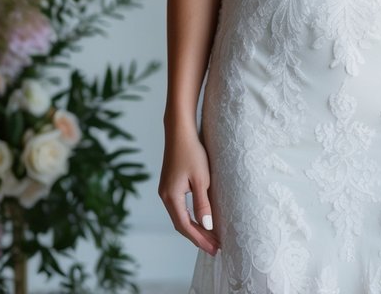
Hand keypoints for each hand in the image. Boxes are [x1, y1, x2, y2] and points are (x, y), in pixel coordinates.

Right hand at [159, 121, 220, 256]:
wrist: (179, 130)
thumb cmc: (192, 151)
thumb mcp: (201, 178)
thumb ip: (203, 203)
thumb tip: (206, 226)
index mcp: (171, 197)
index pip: (185, 226)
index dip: (200, 239)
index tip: (214, 249)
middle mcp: (165, 196)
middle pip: (181, 224)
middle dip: (198, 237)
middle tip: (215, 247)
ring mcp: (165, 190)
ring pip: (180, 216)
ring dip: (194, 228)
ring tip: (210, 237)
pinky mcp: (169, 184)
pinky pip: (179, 207)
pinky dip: (190, 217)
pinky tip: (200, 219)